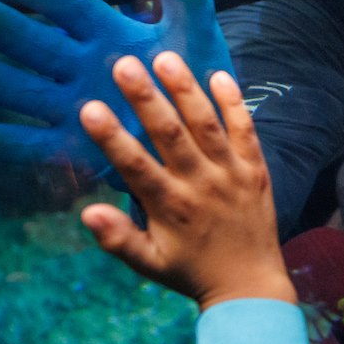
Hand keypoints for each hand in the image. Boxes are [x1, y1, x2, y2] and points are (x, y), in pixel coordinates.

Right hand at [0, 0, 232, 177]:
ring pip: (26, 90)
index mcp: (109, 34)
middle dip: (2, 26)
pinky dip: (6, 143)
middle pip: (37, 44)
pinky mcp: (75, 147)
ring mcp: (76, 107)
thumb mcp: (194, 29)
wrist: (203, 135)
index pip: (71, 6)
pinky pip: (36, 145)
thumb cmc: (193, 77)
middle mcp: (83, 67)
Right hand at [77, 52, 290, 310]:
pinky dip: (234, 103)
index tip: (90, 108)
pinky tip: (218, 76)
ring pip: (207, 125)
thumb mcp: (149, 263)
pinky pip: (246, 131)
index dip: (112, 137)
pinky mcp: (256, 169)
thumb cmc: (190, 271)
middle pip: (170, 135)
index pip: (135, 166)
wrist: (249, 285)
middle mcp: (201, 185)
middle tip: (123, 65)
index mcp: (170, 207)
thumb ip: (118, 239)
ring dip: (186, 91)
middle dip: (146, 99)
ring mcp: (232, 174)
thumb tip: (87, 213)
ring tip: (165, 58)